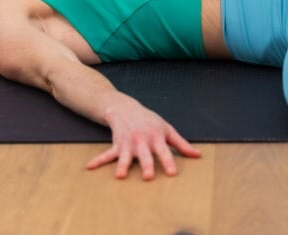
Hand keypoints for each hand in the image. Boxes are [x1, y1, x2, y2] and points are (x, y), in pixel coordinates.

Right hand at [86, 99, 200, 179]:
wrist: (126, 108)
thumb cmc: (150, 121)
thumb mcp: (167, 129)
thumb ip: (181, 144)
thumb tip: (197, 155)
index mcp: (156, 137)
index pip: (164, 151)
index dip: (168, 161)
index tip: (172, 173)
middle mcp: (142, 141)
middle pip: (145, 155)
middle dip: (147, 165)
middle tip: (149, 177)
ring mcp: (128, 143)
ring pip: (125, 156)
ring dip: (122, 165)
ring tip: (120, 176)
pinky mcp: (117, 145)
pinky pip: (107, 154)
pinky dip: (98, 160)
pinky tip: (90, 167)